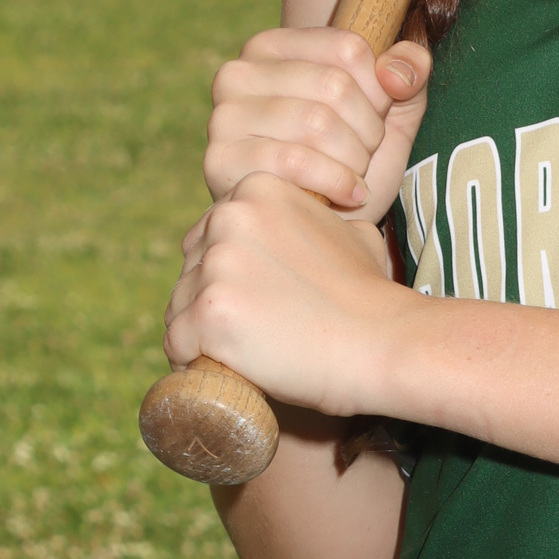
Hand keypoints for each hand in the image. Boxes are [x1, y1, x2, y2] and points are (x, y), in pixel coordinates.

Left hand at [164, 173, 417, 415]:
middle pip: (190, 269)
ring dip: (201, 333)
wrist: (382, 340)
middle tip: (252, 330)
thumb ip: (312, 222)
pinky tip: (225, 368)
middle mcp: (229, 218)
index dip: (227, 274)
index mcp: (257, 190)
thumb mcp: (349, 231)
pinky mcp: (209, 313)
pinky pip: (176, 342)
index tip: (255, 299)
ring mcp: (217, 266)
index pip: (209, 236)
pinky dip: (193, 361)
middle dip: (211, 300)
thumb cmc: (370, 294)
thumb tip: (301, 233)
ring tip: (243, 352)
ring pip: (179, 306)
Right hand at [204, 29, 430, 220]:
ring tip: (355, 173)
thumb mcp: (391, 109)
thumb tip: (396, 73)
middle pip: (334, 85)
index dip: (380, 90)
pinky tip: (349, 194)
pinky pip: (294, 161)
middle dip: (368, 130)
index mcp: (273, 46)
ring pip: (317, 122)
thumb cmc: (349, 158)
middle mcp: (238, 73)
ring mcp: (224, 117)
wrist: (316, 224)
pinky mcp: (220, 160)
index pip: (349, 49)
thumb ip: (408, 70)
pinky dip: (336, 181)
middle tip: (366, 154)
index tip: (377, 117)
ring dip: (354, 158)